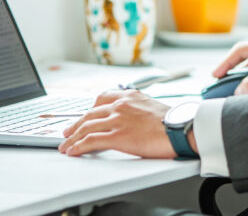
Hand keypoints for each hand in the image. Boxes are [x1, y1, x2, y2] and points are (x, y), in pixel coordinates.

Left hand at [58, 89, 176, 157]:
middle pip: (90, 113)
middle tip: (68, 131)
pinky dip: (78, 146)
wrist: (181, 129)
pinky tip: (73, 151)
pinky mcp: (117, 136)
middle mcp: (121, 105)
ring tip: (66, 145)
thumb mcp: (153, 107)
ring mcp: (118, 120)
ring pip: (86, 127)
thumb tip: (135, 119)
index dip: (90, 108)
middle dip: (76, 124)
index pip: (103, 97)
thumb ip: (139, 109)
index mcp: (130, 96)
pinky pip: (91, 141)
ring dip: (72, 137)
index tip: (85, 114)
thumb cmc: (173, 122)